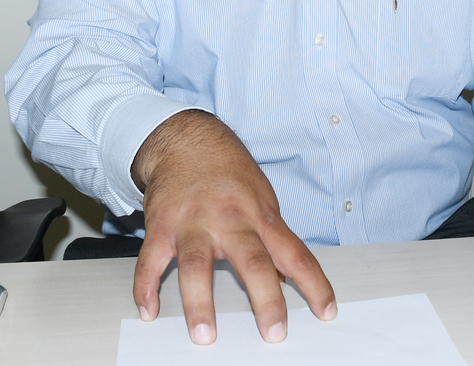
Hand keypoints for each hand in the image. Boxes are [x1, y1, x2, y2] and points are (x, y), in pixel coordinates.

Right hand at [130, 110, 336, 343]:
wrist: (186, 139)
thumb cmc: (228, 171)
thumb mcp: (261, 198)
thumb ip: (271, 237)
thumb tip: (283, 277)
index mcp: (260, 218)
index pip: (296, 255)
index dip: (315, 284)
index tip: (327, 311)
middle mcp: (230, 222)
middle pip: (254, 262)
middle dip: (266, 300)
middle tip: (274, 332)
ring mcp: (194, 225)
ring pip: (198, 265)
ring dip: (200, 303)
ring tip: (204, 334)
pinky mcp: (162, 226)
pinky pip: (151, 260)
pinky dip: (145, 287)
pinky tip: (148, 310)